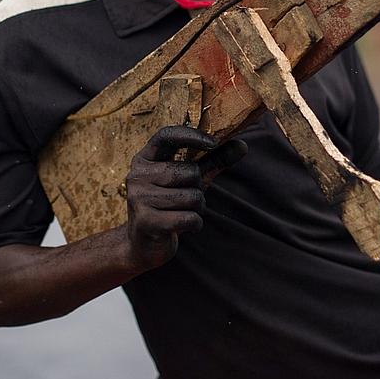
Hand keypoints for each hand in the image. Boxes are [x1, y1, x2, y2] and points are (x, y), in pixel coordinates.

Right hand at [123, 126, 246, 271]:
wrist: (144, 242)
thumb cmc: (170, 204)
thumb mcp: (190, 179)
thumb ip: (213, 161)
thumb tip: (242, 145)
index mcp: (145, 158)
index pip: (167, 136)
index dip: (191, 136)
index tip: (213, 143)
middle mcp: (137, 175)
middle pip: (189, 172)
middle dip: (199, 187)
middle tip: (187, 198)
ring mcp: (139, 198)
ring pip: (192, 197)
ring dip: (197, 208)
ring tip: (183, 212)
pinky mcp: (146, 222)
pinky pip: (189, 218)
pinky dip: (195, 223)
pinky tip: (183, 225)